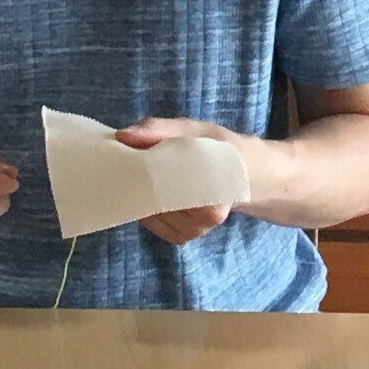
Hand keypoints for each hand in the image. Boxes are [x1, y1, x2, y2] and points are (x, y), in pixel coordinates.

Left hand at [119, 118, 263, 245]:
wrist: (245, 173)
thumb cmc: (219, 148)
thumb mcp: (195, 130)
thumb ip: (160, 130)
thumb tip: (123, 135)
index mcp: (213, 195)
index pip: (165, 183)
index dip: (143, 168)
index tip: (128, 152)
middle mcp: (205, 220)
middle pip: (156, 200)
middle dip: (138, 181)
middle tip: (127, 160)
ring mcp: (193, 232)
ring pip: (151, 213)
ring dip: (140, 194)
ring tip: (141, 173)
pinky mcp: (182, 238)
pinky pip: (153, 224)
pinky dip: (146, 206)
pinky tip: (151, 191)